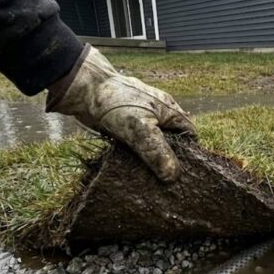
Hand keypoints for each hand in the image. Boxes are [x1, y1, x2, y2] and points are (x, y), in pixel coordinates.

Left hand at [48, 46, 195, 181]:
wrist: (84, 90)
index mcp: (169, 110)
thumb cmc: (117, 103)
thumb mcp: (141, 129)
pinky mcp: (125, 128)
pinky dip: (136, 158)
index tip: (184, 173)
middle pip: (172, 141)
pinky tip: (132, 172)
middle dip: (170, 160)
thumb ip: (158, 152)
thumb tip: (173, 176)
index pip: (189, 134)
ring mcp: (141, 121)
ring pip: (153, 146)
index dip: (189, 152)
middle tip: (166, 183)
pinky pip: (137, 147)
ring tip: (149, 182)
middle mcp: (158, 115)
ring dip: (150, 161)